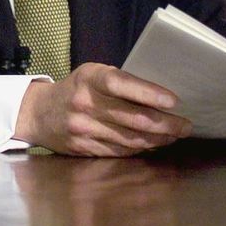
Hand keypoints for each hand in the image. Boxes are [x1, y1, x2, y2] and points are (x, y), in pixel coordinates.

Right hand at [13, 62, 191, 155]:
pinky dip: (140, 148)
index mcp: (89, 78)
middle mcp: (85, 103)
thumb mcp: (92, 74)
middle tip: (186, 125)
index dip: (149, 93)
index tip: (173, 101)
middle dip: (165, 124)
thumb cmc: (76, 89)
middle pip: (132, 118)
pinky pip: (120, 151)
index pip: (121, 84)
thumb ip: (119, 82)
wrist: (39, 113)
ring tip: (175, 136)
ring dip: (158, 139)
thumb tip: (158, 97)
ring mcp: (84, 128)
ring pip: (130, 138)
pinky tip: (153, 144)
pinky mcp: (84, 148)